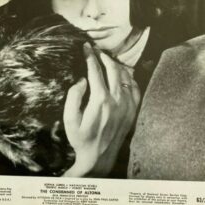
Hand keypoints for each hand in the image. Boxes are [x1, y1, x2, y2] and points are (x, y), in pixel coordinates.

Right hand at [62, 42, 140, 177]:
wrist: (99, 158)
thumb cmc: (81, 139)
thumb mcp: (69, 119)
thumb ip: (73, 96)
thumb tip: (82, 80)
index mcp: (100, 100)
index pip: (95, 70)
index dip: (90, 56)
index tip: (85, 47)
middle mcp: (117, 100)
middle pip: (112, 68)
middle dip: (103, 56)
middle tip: (96, 50)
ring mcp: (128, 105)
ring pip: (125, 76)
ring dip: (116, 65)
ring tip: (106, 59)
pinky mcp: (133, 110)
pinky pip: (134, 87)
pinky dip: (128, 77)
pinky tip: (121, 74)